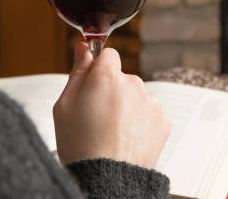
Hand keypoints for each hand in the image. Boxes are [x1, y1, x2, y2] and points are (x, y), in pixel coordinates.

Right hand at [53, 42, 171, 167]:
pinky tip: (127, 138)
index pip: (108, 55)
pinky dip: (140, 122)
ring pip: (137, 96)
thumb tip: (83, 47)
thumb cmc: (81, 146)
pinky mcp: (163, 119)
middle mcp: (133, 84)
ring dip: (127, 107)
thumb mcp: (65, 105)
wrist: (107, 179)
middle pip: (122, 78)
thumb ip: (78, 71)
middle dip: (112, 91)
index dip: (98, 69)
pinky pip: (149, 113)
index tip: (92, 85)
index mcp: (107, 77)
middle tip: (97, 117)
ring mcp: (151, 102)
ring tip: (112, 132)